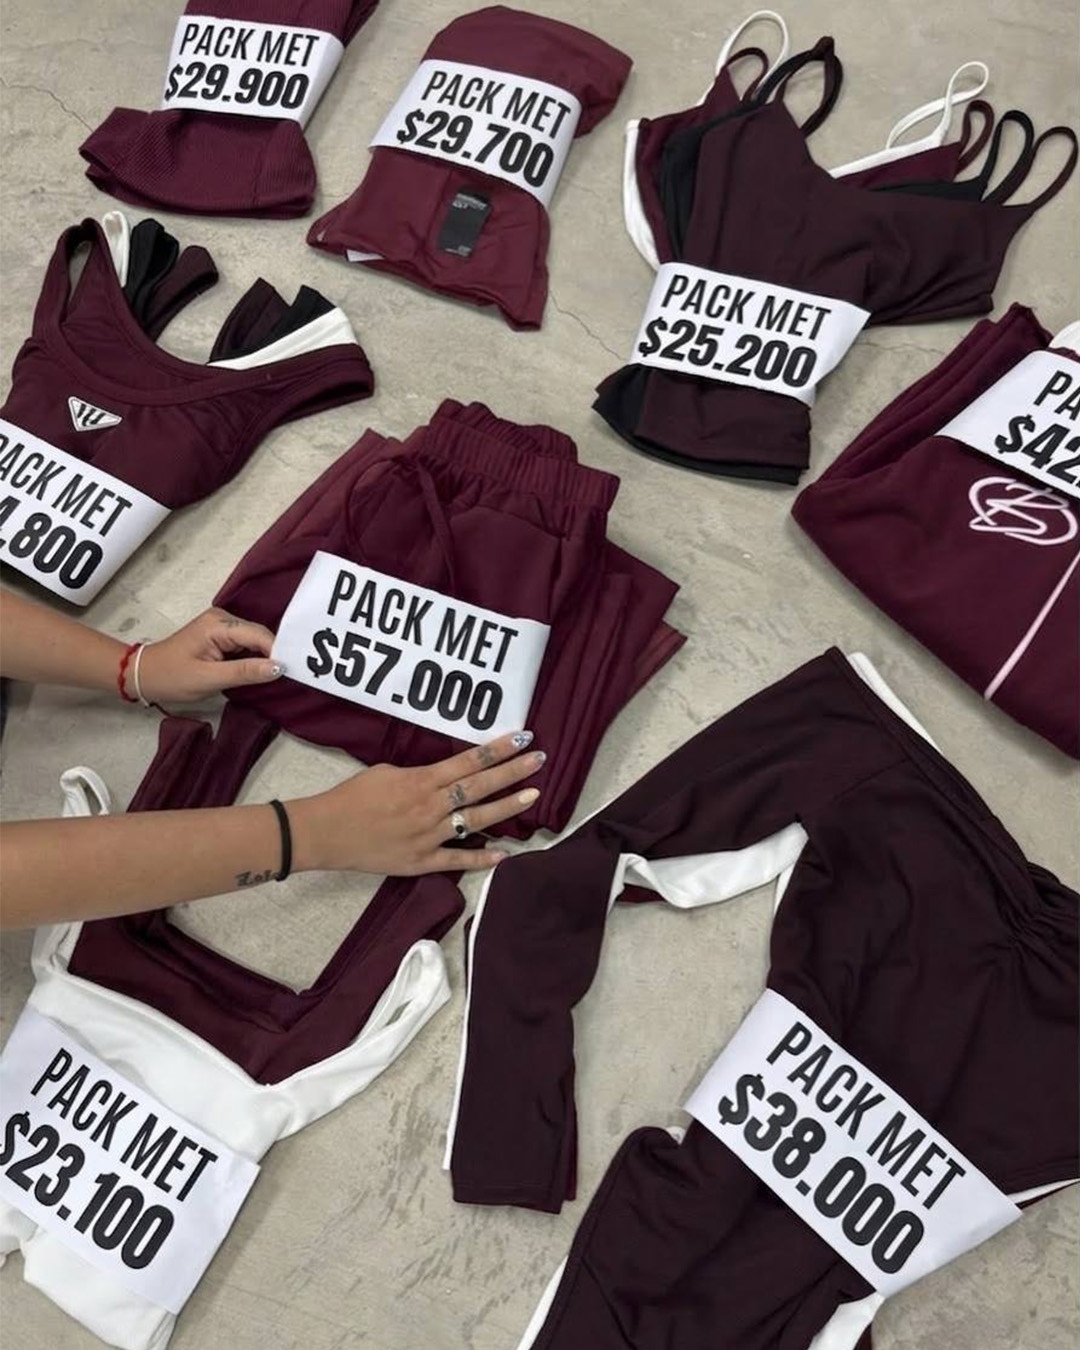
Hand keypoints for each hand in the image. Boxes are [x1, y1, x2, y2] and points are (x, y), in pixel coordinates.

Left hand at [135, 608, 281, 703]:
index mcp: (218, 624)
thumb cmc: (172, 677)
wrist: (144, 675)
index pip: (258, 635)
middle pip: (259, 636)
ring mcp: (221, 626)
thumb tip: (279, 667)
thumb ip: (245, 672)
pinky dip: (254, 658)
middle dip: (273, 655)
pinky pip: (246, 645)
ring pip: (254, 641)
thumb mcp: (209, 678)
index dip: (277, 652)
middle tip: (289, 677)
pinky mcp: (220, 636)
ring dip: (265, 658)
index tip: (293, 672)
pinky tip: (261, 671)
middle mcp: (222, 618)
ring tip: (279, 676)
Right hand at [286, 731, 546, 875]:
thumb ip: (419, 773)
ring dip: (507, 808)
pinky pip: (457, 859)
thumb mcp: (386, 771)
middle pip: (480, 786)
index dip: (498, 750)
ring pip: (476, 820)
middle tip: (540, 760)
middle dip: (513, 772)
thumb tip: (445, 773)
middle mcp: (431, 807)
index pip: (468, 762)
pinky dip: (481, 858)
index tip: (523, 739)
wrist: (326, 832)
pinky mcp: (422, 861)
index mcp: (422, 781)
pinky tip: (505, 855)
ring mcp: (429, 836)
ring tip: (534, 796)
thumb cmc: (352, 796)